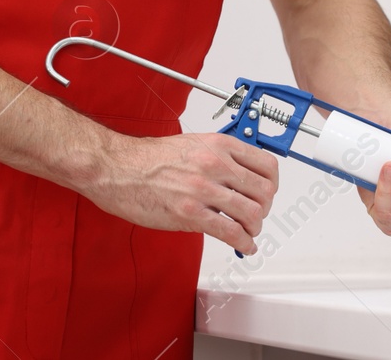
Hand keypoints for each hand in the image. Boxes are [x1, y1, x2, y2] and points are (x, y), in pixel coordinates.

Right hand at [81, 131, 278, 254]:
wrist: (117, 168)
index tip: (268, 193)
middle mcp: (215, 164)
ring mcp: (203, 190)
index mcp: (219, 145)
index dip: (272, 184)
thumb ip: (219, 157)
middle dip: (265, 209)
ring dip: (255, 228)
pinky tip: (243, 246)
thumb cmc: (148, 157)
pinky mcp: (190, 214)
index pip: (267, 165)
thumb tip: (240, 175)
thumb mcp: (193, 144)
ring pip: (251, 214)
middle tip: (256, 215)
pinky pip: (231, 232)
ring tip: (248, 232)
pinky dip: (243, 243)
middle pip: (264, 192)